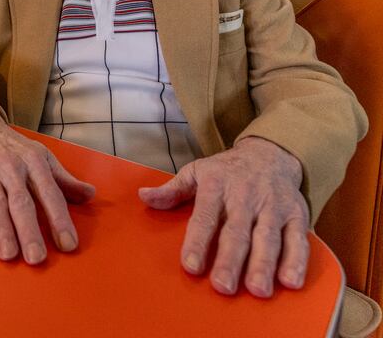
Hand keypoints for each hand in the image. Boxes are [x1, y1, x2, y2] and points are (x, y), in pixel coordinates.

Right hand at [0, 102, 95, 264]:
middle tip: (37, 258)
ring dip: (2, 231)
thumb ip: (65, 180)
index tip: (68, 244)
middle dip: (29, 231)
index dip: (59, 219)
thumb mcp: (43, 157)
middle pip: (21, 202)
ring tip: (10, 255)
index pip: (50, 193)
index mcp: (35, 162)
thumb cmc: (17, 149)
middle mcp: (12, 168)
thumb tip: (91, 194)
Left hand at [138, 136, 308, 297]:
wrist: (270, 153)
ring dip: (263, 264)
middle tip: (223, 286)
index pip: (205, 216)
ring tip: (257, 289)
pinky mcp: (297, 214)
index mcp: (216, 186)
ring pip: (268, 237)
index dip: (197, 241)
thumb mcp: (197, 172)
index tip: (191, 266)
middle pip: (237, 231)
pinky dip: (296, 260)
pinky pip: (298, 238)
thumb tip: (143, 196)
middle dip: (230, 260)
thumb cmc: (227, 170)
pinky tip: (290, 282)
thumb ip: (172, 189)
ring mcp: (272, 206)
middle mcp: (245, 196)